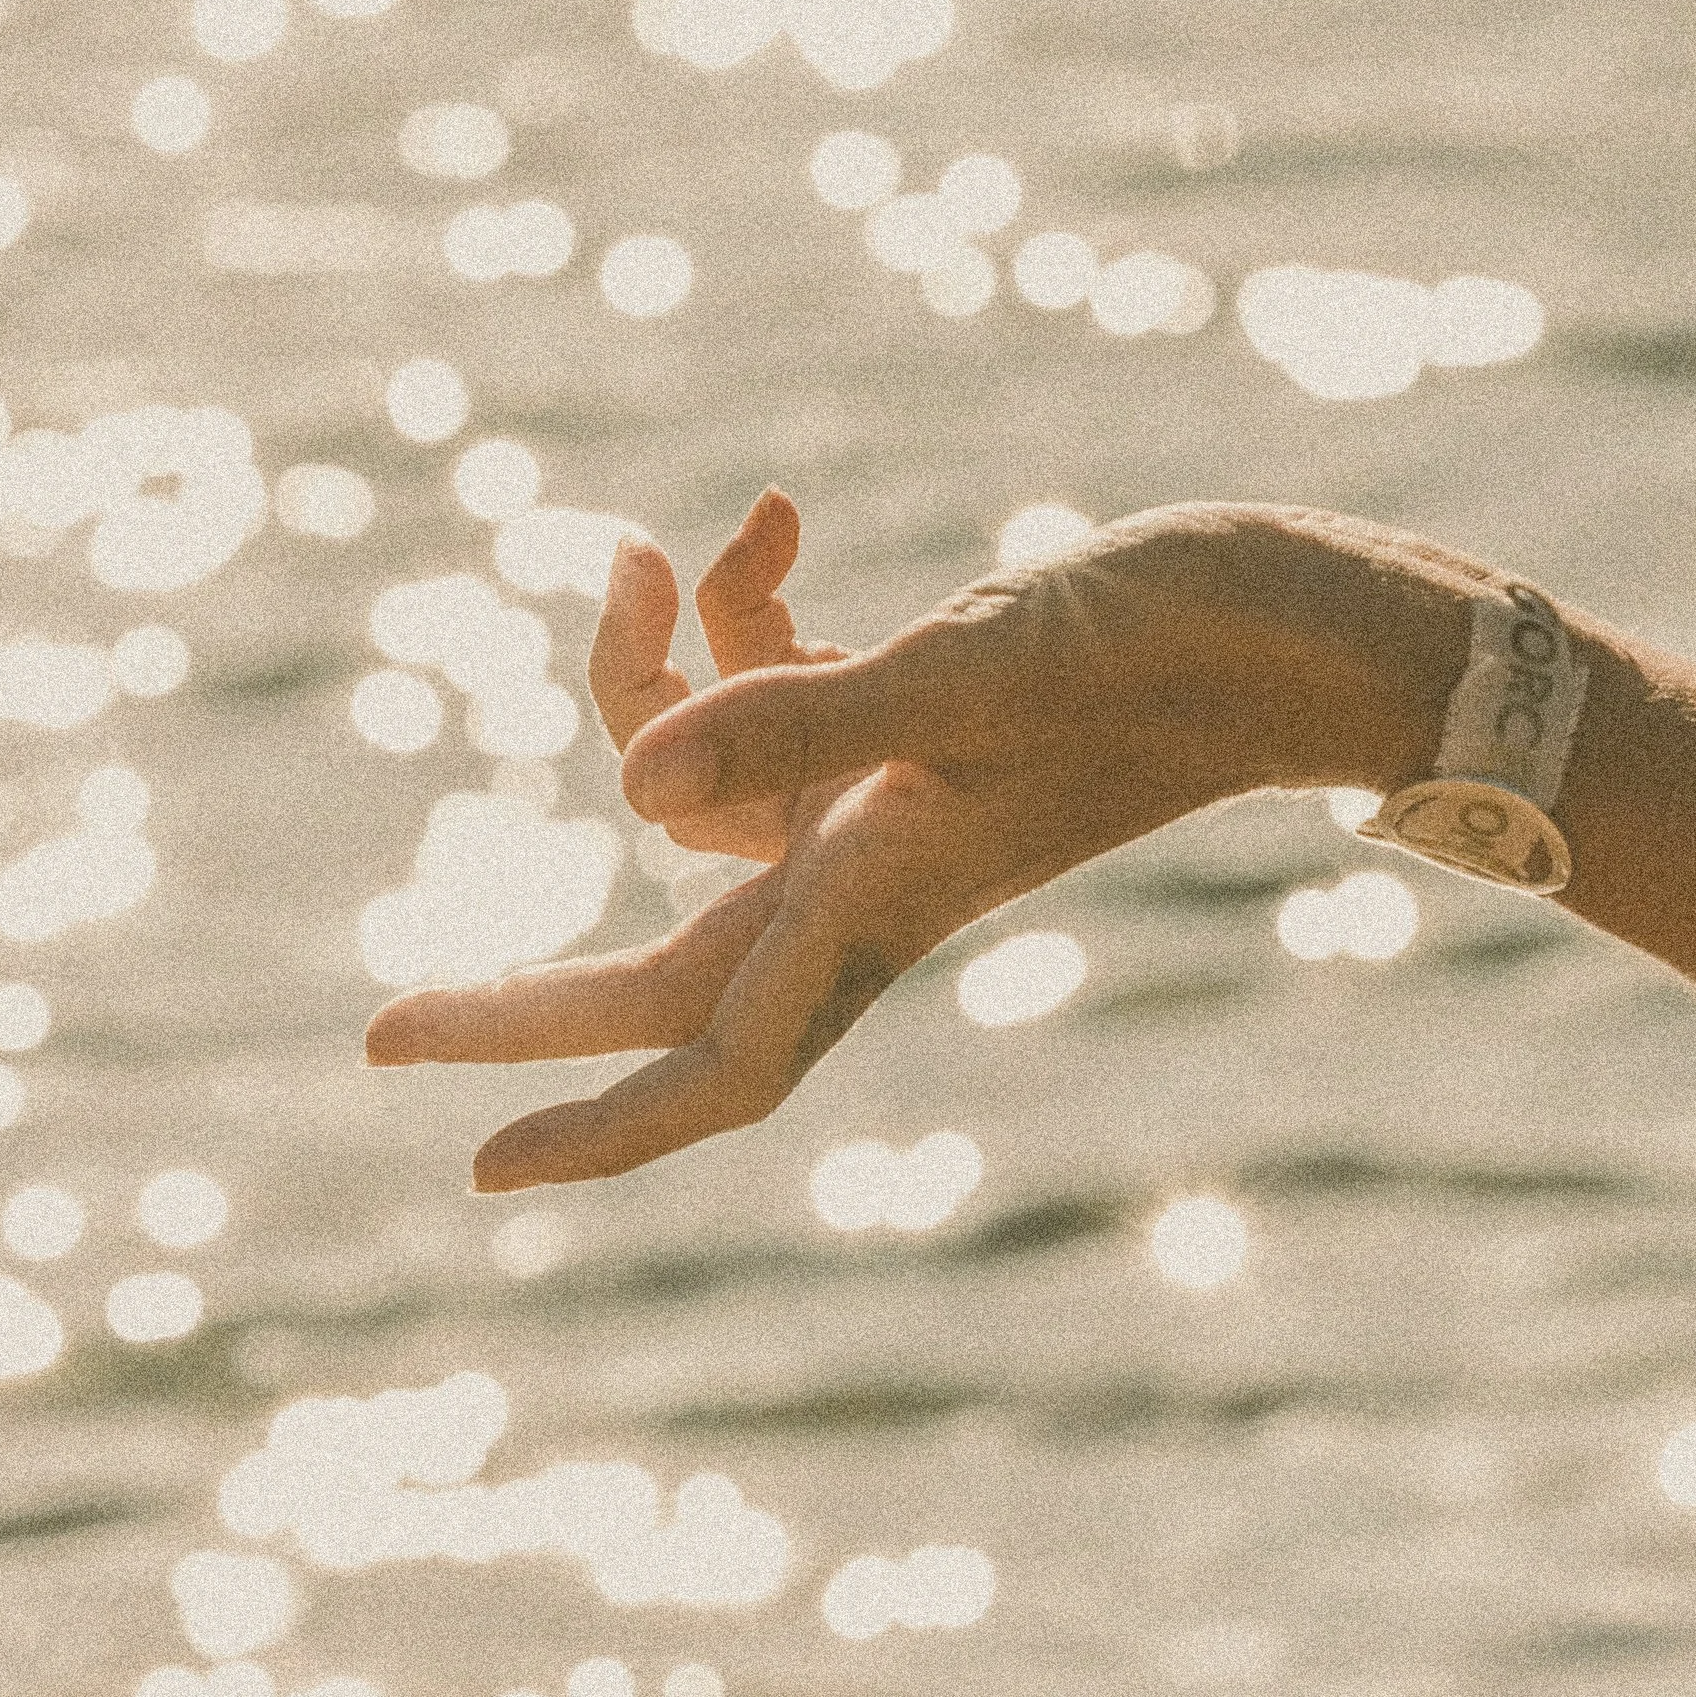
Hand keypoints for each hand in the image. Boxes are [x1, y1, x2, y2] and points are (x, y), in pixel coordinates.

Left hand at [366, 490, 1482, 1188]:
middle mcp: (870, 868)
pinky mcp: (923, 721)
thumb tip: (628, 789)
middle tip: (383, 1029)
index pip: (711, 1057)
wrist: (1313, 620)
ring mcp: (893, 798)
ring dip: (658, 673)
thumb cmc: (1171, 647)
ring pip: (706, 784)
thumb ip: (804, 712)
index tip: (472, 1170)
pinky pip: (780, 696)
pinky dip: (745, 618)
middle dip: (530, 982)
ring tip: (665, 552)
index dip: (591, 1124)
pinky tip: (761, 526)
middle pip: (664, 962)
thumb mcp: (975, 667)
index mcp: (881, 894)